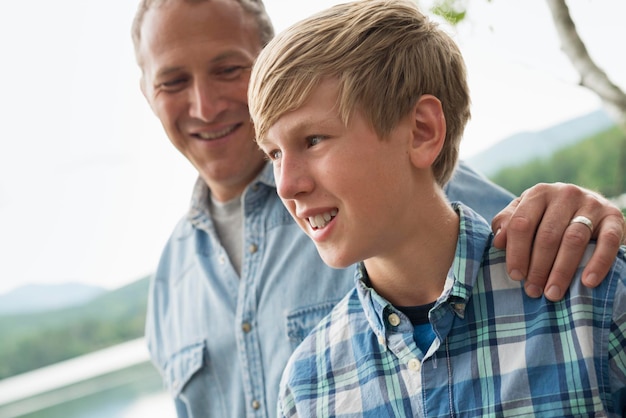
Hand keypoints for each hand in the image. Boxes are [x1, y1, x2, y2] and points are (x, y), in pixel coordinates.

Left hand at [492, 182, 624, 301]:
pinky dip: (598, 263)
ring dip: (561, 271)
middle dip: (538, 267)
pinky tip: (587, 283)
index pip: (522, 223)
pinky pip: (608, 241)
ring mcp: (591, 203)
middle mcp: (565, 194)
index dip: (516, 251)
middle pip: (547, 235)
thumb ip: (506, 224)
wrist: (588, 206)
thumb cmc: (547, 216)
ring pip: (574, 240)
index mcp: (538, 193)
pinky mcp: (614, 216)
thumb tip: (498, 242)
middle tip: (532, 291)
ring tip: (553, 293)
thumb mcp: (524, 214)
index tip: (515, 276)